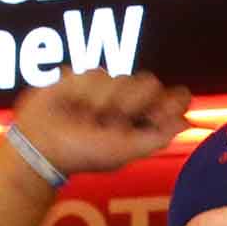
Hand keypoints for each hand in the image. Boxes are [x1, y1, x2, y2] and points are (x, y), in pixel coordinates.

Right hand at [11, 70, 192, 176]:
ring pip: (122, 78)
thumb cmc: (82, 153)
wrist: (40, 142)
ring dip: (104, 100)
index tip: (160, 111)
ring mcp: (108, 90)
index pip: (174, 100)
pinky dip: (85, 90)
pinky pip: (97, 73)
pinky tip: (73, 103)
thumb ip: (156, 137)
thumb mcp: (123, 151)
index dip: (173, 100)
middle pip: (149, 83)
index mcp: (144, 123)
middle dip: (131, 102)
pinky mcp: (85, 78)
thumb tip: (186, 122)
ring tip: (86, 117)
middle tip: (111, 122)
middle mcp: (130, 105)